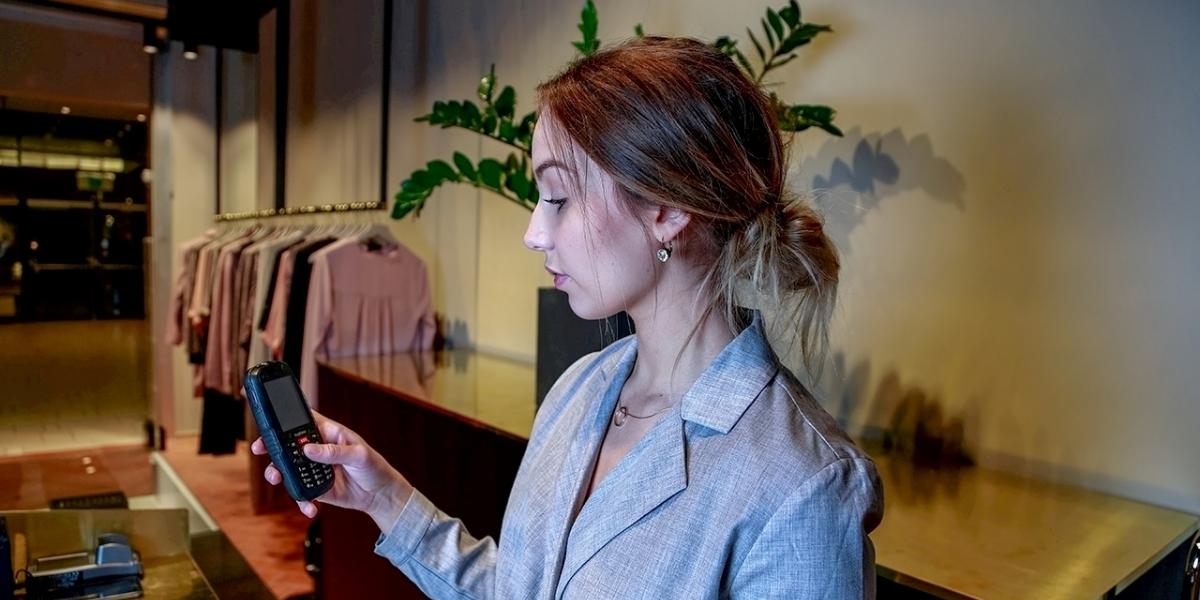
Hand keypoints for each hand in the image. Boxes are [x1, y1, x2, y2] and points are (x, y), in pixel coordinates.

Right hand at [251, 410, 412, 530]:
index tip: (269, 423)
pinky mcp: (317, 488)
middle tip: (260, 450)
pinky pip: (302, 493)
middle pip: (289, 445)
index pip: (303, 421)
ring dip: (279, 473)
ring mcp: (315, 469)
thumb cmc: (374, 466)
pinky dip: (302, 501)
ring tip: (277, 479)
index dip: (285, 419)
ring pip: (289, 469)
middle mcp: (318, 449)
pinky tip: (310, 507)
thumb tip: (309, 449)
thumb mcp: (359, 455)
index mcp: (329, 433)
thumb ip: (334, 452)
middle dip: (272, 447)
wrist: (381, 495)